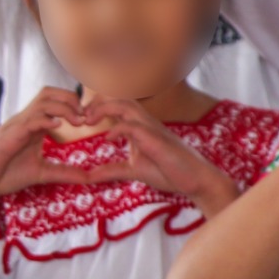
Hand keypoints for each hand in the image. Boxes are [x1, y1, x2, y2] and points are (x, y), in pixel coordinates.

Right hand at [0, 90, 91, 200]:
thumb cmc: (2, 175)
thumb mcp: (40, 173)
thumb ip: (64, 172)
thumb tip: (90, 177)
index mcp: (34, 126)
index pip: (55, 100)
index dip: (75, 105)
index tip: (89, 121)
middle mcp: (25, 121)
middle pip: (49, 93)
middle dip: (71, 99)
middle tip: (84, 118)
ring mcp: (15, 126)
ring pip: (41, 102)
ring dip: (63, 107)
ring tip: (76, 121)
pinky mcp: (7, 137)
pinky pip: (28, 120)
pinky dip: (45, 120)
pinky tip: (57, 126)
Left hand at [76, 100, 239, 209]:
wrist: (196, 180)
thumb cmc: (170, 172)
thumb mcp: (134, 171)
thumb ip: (113, 170)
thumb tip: (89, 176)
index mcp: (140, 127)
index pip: (118, 105)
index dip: (98, 106)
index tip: (83, 119)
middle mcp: (146, 123)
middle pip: (119, 98)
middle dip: (97, 103)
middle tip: (82, 117)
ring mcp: (153, 129)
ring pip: (126, 105)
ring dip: (104, 109)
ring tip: (89, 120)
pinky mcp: (157, 140)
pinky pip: (134, 126)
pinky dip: (117, 129)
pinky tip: (108, 139)